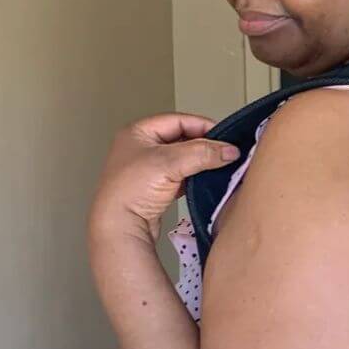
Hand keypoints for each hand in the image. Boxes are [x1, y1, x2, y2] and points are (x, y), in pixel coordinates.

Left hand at [88, 113, 239, 245]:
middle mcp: (141, 148)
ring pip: (182, 159)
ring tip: (217, 167)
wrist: (118, 227)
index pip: (178, 120)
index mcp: (138, 132)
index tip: (224, 137)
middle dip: (203, 146)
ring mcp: (147, 170)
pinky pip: (180, 177)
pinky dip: (193, 178)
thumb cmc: (132, 190)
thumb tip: (230, 150)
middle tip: (223, 154)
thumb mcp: (170, 163)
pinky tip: (204, 182)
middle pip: (181, 139)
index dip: (203, 126)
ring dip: (199, 163)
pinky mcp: (154, 189)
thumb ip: (202, 153)